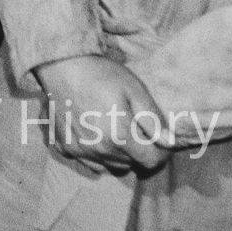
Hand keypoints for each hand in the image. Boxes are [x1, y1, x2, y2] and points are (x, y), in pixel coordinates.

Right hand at [34, 54, 169, 172]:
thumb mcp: (134, 89)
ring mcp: (80, 150)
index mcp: (120, 136)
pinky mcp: (65, 147)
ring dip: (118, 154)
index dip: (160, 153)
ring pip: (111, 165)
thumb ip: (153, 119)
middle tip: (134, 128)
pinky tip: (94, 133)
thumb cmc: (101, 74)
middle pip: (131, 164)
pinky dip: (97, 154)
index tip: (159, 140)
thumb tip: (171, 142)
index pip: (151, 162)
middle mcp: (100, 149)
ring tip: (114, 129)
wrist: (60, 65)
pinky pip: (89, 162)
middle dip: (138, 151)